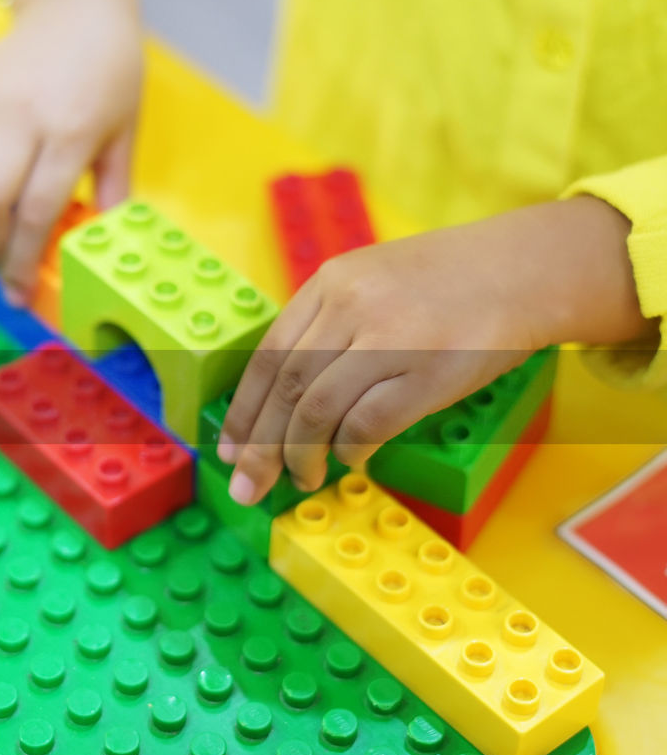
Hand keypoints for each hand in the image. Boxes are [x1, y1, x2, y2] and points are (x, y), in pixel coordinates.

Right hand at [0, 0, 141, 302]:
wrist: (72, 9)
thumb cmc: (107, 68)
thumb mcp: (125, 129)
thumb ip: (113, 188)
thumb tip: (102, 241)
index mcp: (67, 130)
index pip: (36, 209)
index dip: (24, 259)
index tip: (20, 290)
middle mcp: (17, 119)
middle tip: (0, 269)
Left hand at [216, 197, 648, 504]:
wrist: (524, 269)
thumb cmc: (444, 285)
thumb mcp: (371, 281)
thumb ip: (327, 326)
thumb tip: (281, 400)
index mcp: (329, 283)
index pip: (267, 356)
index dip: (244, 409)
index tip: (230, 448)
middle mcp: (351, 306)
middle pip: (285, 390)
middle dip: (259, 447)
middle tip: (247, 485)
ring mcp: (389, 338)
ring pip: (317, 412)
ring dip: (301, 456)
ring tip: (302, 479)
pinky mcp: (427, 372)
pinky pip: (367, 424)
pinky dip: (351, 450)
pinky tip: (352, 461)